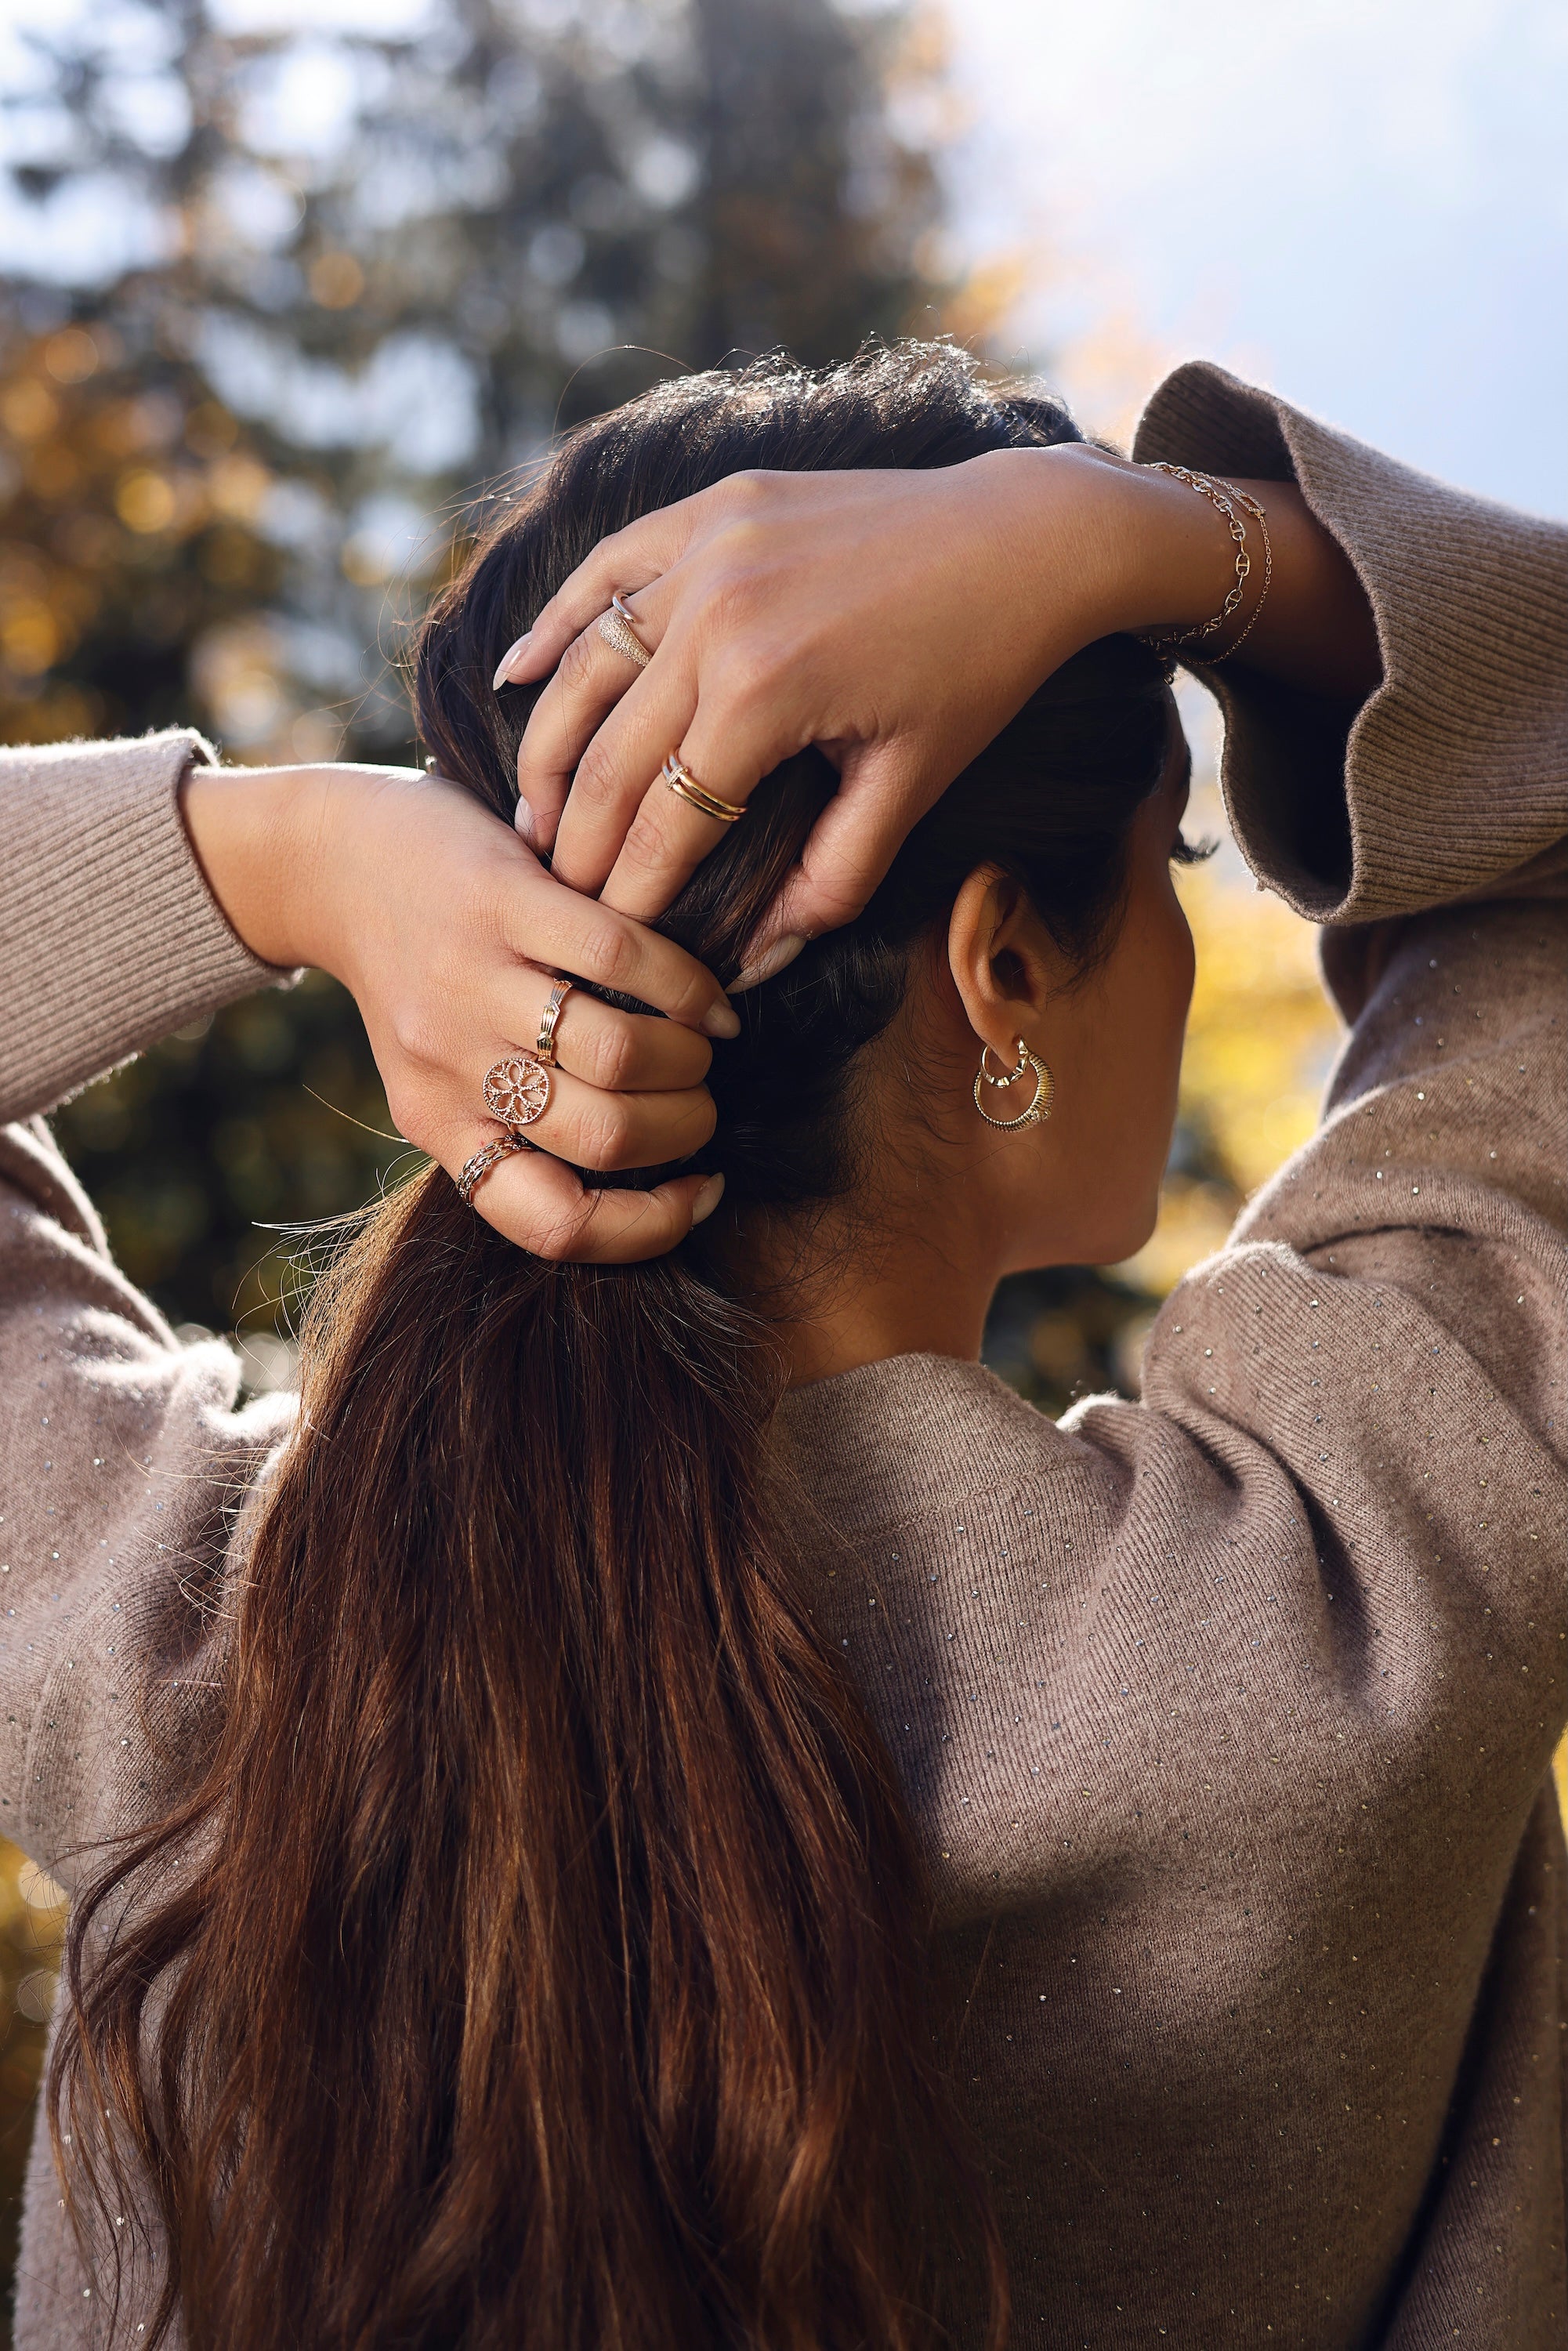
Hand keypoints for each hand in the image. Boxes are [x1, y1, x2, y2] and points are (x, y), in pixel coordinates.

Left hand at [180, 761, 739, 1261]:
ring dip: (686, 1059)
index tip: (700, 1192)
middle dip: (684, 1129)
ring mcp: (469, 982)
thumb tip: (654, 1168)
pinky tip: (703, 996)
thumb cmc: (418, 974)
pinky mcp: (496, 900)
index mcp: (437, 1125)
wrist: (337, 858)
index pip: (552, 1224)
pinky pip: (617, 956)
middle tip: (699, 1101)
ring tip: (700, 1045)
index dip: (648, 1228)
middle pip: (603, 1140)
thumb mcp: (443, 1071)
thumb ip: (521, 1122)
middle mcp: (447, 1065)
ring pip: (617, 1056)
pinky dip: (682, 984)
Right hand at [498, 449, 1377, 979]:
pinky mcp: (710, 507)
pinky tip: (515, 677)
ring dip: (549, 750)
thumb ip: (827, 882)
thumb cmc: (976, 675)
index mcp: (766, 693)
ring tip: (534, 817)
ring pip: (587, 666)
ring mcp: (705, 549)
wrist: (1023, 536)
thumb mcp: (909, 790)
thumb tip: (754, 962)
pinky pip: (605, 570)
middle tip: (558, 896)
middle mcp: (716, 613)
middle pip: (610, 753)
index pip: (666, 818)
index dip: (631, 892)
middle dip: (578, 839)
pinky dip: (556, 625)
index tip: (607, 942)